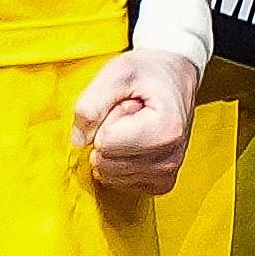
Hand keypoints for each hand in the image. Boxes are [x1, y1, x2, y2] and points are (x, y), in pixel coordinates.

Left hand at [71, 46, 199, 192]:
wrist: (175, 77)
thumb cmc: (150, 72)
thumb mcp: (117, 72)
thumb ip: (91, 103)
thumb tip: (78, 140)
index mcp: (165, 129)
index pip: (105, 142)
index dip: (108, 119)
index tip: (129, 104)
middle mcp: (170, 157)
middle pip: (105, 162)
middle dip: (108, 136)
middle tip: (130, 114)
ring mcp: (167, 173)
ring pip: (109, 174)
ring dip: (114, 149)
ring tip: (134, 125)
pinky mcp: (161, 182)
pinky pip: (120, 183)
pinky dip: (119, 163)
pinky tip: (136, 143)